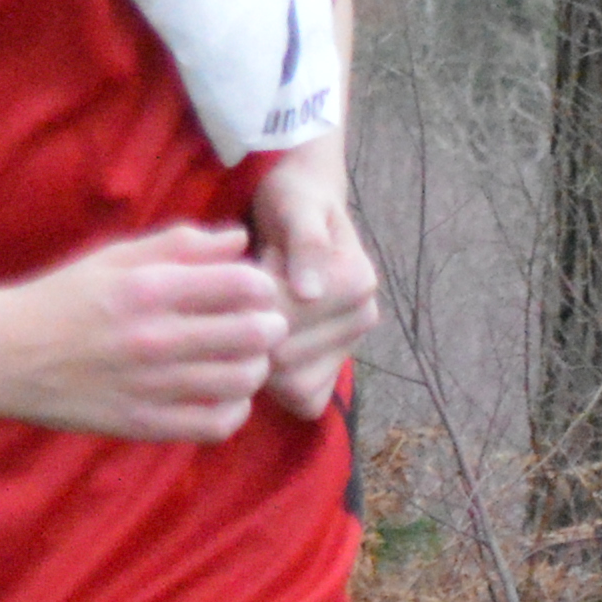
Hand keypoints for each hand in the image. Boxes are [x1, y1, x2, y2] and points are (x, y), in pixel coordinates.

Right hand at [0, 224, 293, 442]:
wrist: (1, 356)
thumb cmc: (59, 300)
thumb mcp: (112, 258)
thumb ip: (178, 245)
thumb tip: (239, 242)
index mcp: (149, 289)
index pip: (244, 284)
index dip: (262, 285)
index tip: (252, 291)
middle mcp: (154, 338)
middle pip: (254, 333)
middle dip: (268, 325)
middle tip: (260, 325)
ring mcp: (149, 386)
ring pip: (242, 380)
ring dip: (255, 367)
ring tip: (243, 359)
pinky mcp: (142, 424)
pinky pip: (215, 424)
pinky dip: (234, 410)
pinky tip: (223, 395)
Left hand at [246, 149, 379, 415]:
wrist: (306, 204)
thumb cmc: (292, 203)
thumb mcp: (293, 207)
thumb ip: (304, 242)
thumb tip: (310, 291)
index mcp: (355, 282)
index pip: (285, 324)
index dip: (248, 310)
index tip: (240, 278)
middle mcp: (362, 316)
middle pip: (285, 360)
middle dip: (248, 336)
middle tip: (239, 302)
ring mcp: (350, 344)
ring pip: (293, 385)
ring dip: (259, 361)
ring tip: (249, 320)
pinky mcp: (335, 366)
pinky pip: (305, 399)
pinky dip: (276, 388)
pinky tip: (259, 354)